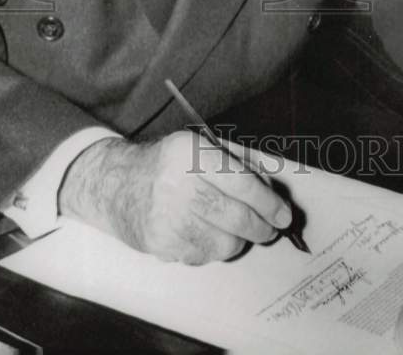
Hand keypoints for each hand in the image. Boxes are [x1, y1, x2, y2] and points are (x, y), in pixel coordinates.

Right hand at [58, 132, 292, 263]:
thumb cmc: (169, 164)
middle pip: (237, 217)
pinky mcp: (160, 244)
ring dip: (238, 240)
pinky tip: (204, 232)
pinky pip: (203, 256)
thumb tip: (273, 194)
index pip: (241, 183)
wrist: (117, 184)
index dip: (269, 203)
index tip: (284, 215)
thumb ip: (239, 165)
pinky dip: (212, 248)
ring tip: (233, 228)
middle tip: (270, 230)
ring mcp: (166, 218)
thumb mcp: (200, 147)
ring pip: (224, 244)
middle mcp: (177, 185)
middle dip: (262, 228)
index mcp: (191, 153)